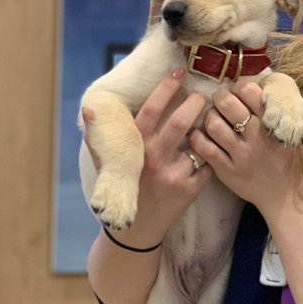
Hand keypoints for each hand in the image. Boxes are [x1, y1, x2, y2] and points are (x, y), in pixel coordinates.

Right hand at [83, 69, 212, 243]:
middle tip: (203, 95)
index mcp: (135, 148)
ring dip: (206, 128)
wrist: (135, 230)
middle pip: (180, 123)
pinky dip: (211, 154)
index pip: (151, 110)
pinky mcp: (189, 189)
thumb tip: (90, 109)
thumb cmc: (124, 190)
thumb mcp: (108, 165)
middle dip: (194, 104)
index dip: (165, 89)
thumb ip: (100, 137)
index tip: (177, 73)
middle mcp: (154, 159)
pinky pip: (207, 164)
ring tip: (211, 118)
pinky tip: (212, 149)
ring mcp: (173, 175)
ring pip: (197, 142)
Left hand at [188, 82, 302, 221]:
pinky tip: (200, 136)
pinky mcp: (227, 171)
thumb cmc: (286, 159)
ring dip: (208, 117)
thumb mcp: (289, 131)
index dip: (239, 87)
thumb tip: (251, 85)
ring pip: (213, 124)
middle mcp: (256, 137)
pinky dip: (198, 138)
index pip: (249, 91)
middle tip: (219, 102)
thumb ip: (271, 110)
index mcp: (273, 123)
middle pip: (227, 103)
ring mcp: (240, 155)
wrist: (286, 195)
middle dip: (219, 97)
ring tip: (212, 120)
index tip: (237, 92)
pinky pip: (204, 148)